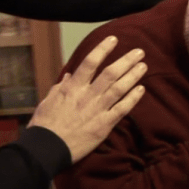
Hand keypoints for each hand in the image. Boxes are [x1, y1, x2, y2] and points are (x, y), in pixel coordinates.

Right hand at [28, 36, 147, 162]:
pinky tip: (141, 89)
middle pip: (111, 73)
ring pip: (120, 88)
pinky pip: (122, 108)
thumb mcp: (48, 101)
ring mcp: (97, 109)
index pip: (90, 62)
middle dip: (126, 60)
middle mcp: (87, 95)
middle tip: (139, 52)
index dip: (103, 49)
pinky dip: (133, 98)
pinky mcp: (104, 125)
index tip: (113, 39)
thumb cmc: (44, 125)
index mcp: (72, 88)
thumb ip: (61, 88)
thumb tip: (69, 76)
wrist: (47, 148)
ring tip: (143, 66)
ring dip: (133, 76)